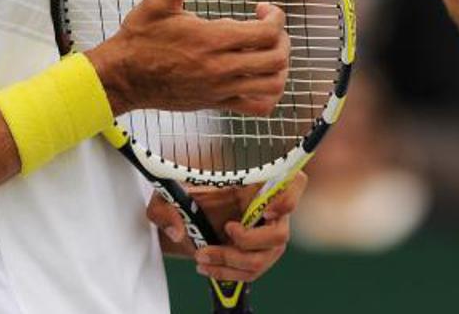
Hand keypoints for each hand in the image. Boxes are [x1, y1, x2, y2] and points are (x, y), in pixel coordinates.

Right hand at [87, 0, 289, 116]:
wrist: (122, 78)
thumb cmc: (140, 37)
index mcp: (212, 40)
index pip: (267, 32)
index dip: (275, 16)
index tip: (262, 8)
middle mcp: (221, 68)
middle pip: (276, 58)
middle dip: (282, 38)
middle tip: (268, 27)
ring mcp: (221, 89)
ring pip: (273, 84)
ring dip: (280, 64)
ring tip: (267, 49)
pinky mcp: (217, 103)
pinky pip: (258, 107)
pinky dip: (270, 93)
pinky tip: (260, 75)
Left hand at [147, 172, 307, 282]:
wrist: (185, 222)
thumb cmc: (183, 202)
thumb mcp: (166, 198)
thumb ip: (165, 208)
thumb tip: (178, 230)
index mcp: (255, 187)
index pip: (294, 184)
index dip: (290, 197)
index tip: (269, 209)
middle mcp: (268, 212)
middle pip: (280, 233)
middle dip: (249, 241)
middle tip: (226, 232)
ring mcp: (265, 237)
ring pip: (265, 258)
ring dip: (232, 262)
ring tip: (203, 257)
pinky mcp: (257, 256)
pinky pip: (253, 272)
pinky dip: (228, 274)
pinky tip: (208, 268)